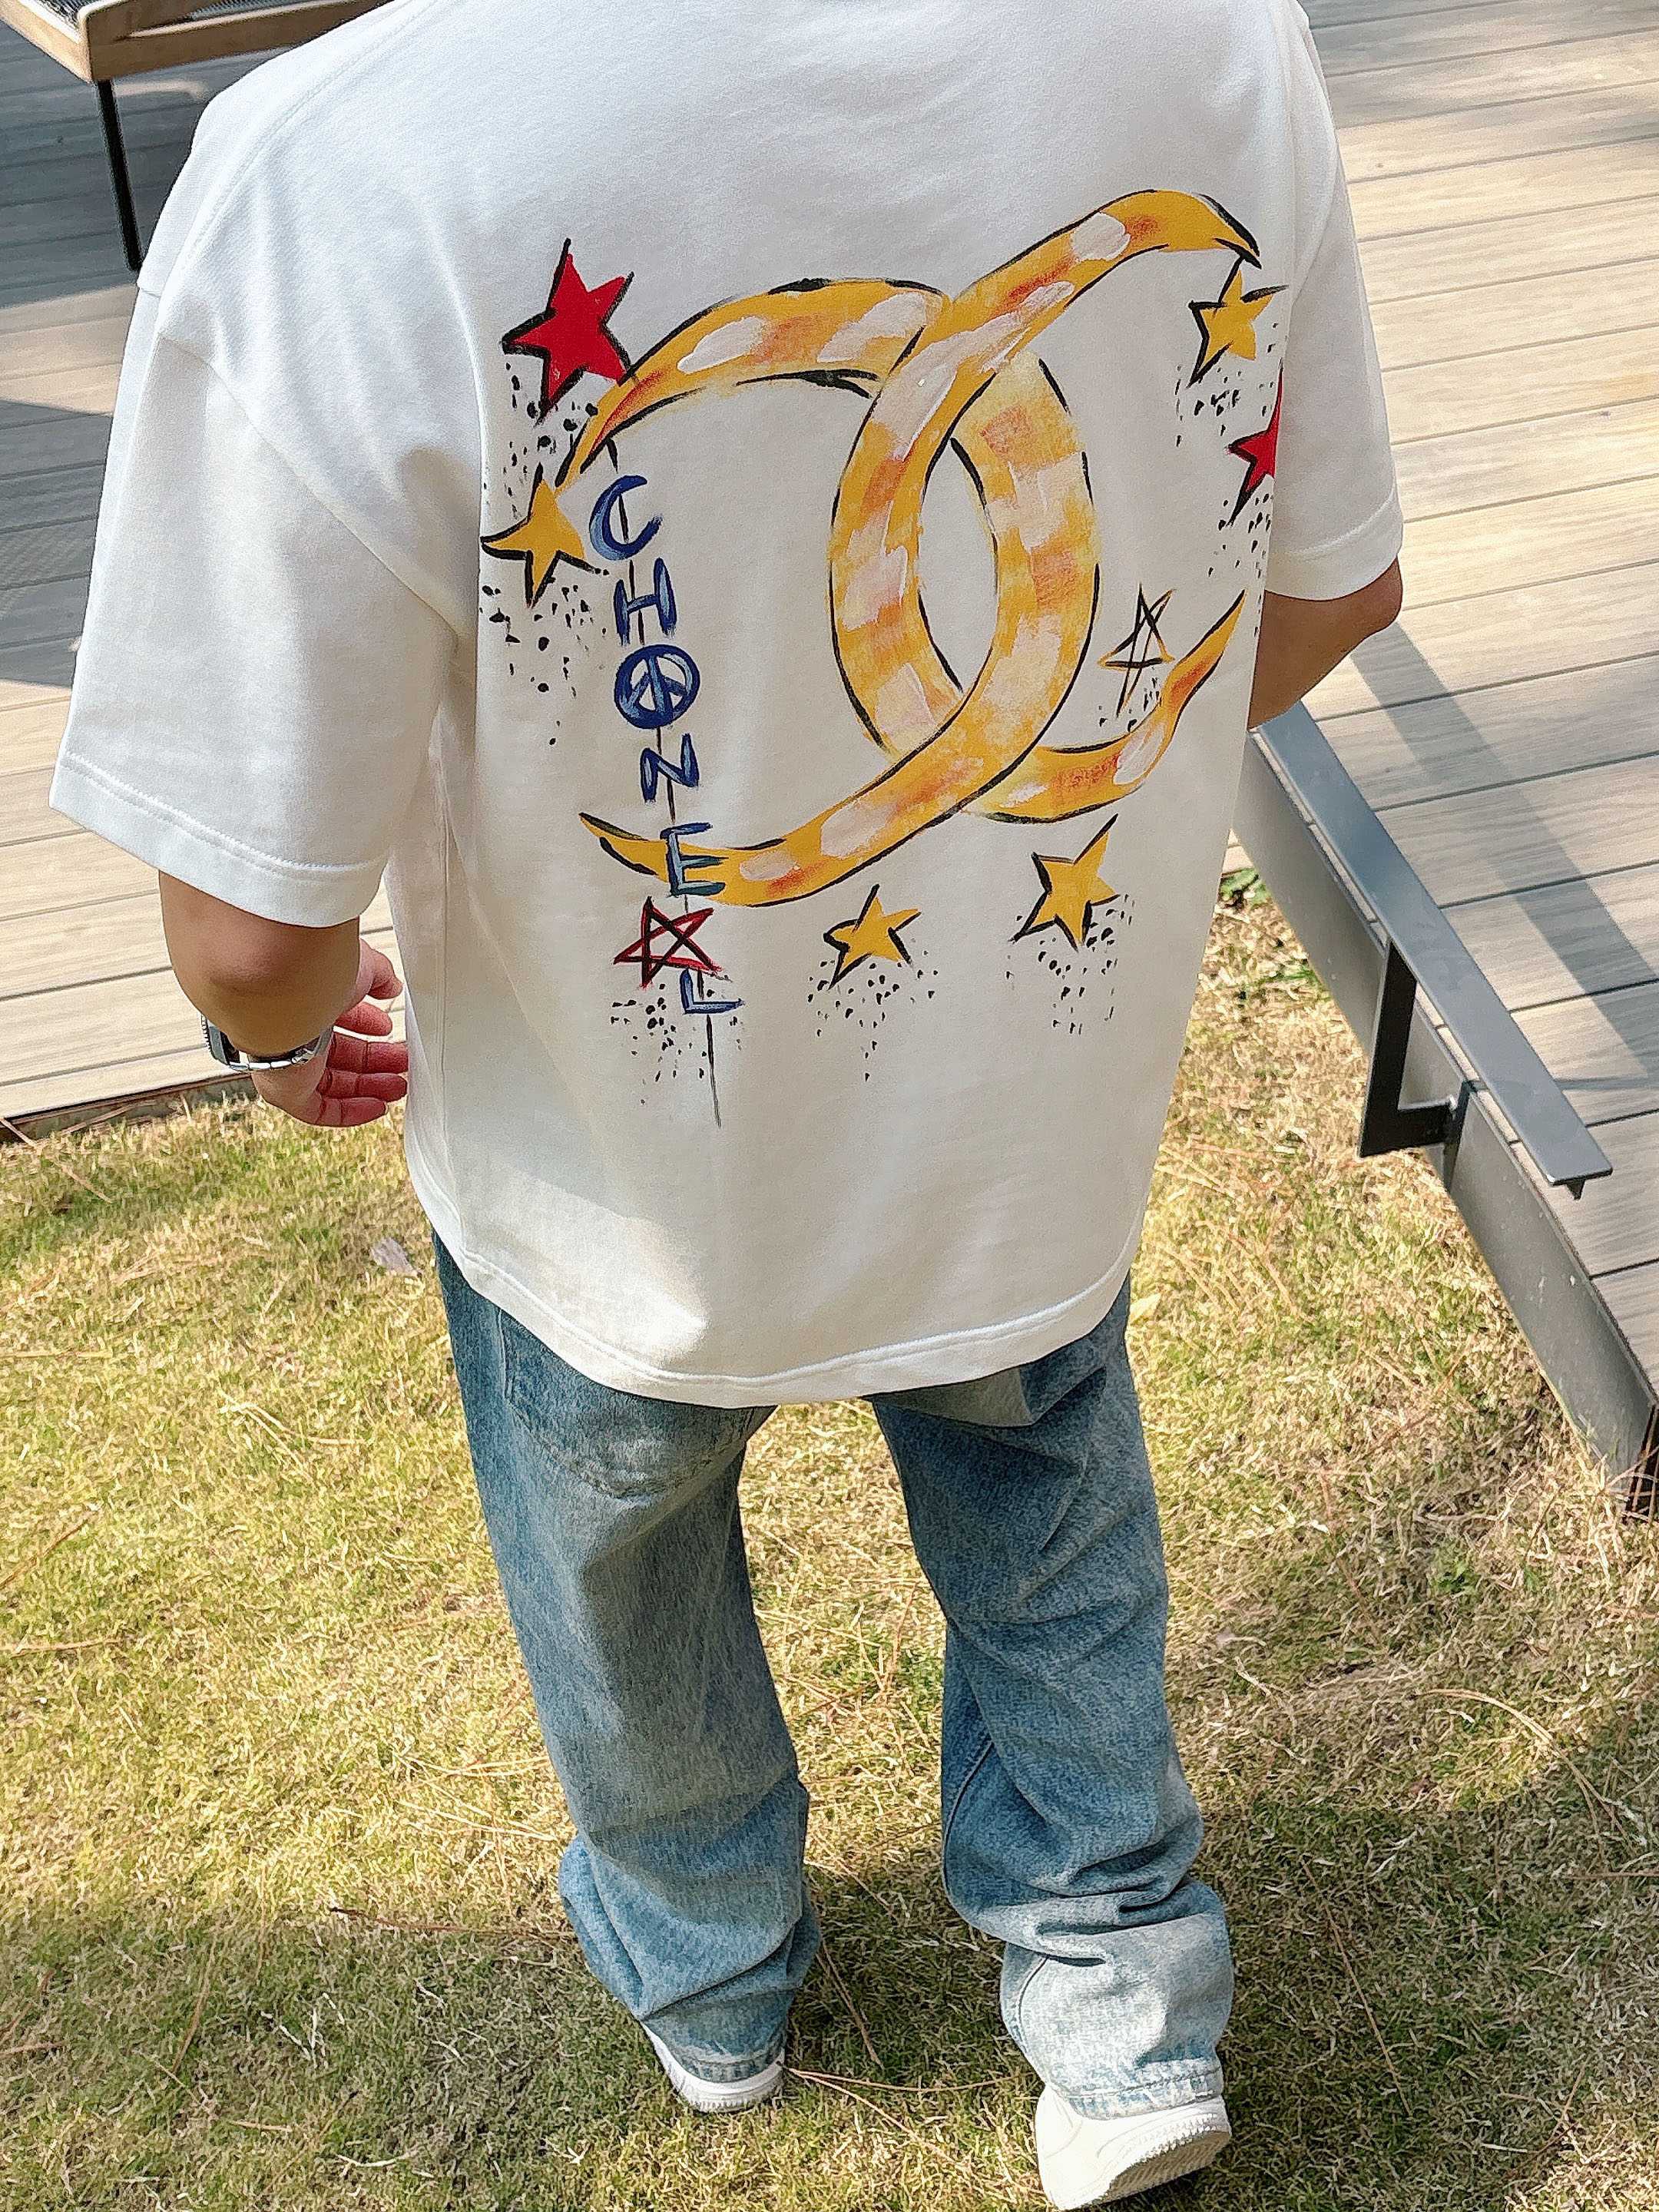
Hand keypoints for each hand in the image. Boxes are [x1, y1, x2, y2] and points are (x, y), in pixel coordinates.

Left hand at [250, 943, 408, 1128]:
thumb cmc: (316, 971)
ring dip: (369, 1087)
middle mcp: (291, 1033)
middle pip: (337, 1056)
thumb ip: (378, 977)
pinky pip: (321, 1111)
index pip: (334, 1020)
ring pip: (332, 1084)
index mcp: (303, 1002)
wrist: (285, 989)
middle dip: (373, 1062)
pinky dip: (352, 1112)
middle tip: (400, 1063)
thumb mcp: (360, 968)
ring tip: (399, 1085)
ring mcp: (286, 1064)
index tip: (387, 1028)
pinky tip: (378, 1106)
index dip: (365, 1025)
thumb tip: (390, 986)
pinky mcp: (285, 1091)